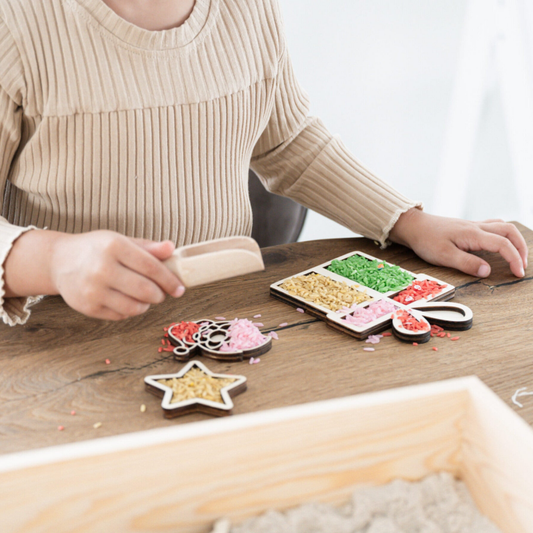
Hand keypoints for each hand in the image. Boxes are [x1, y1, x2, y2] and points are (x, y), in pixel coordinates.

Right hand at [49, 231, 183, 319]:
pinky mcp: (87, 307)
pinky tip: (126, 300)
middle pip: (145, 290)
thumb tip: (172, 248)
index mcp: (114, 246)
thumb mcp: (121, 240)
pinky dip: (130, 311)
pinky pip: (120, 316)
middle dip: (160, 295)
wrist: (59, 261)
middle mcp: (102, 268)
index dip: (170, 280)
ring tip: (144, 297)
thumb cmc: (96, 249)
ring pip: (134, 307)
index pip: (151, 267)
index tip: (180, 288)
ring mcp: (92, 289)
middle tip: (161, 293)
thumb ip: (148, 247)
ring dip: (146, 304)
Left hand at [389, 209, 527, 277]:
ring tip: (516, 256)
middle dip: (521, 248)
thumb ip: (467, 263)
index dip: (514, 259)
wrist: (412, 225)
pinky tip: (499, 244)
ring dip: (514, 240)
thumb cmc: (425, 240)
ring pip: (502, 227)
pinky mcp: (467, 227)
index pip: (503, 244)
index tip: (518, 274)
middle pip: (509, 231)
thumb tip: (488, 271)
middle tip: (522, 266)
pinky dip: (502, 235)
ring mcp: (472, 225)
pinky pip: (492, 226)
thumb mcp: (444, 256)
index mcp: (473, 234)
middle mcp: (476, 227)